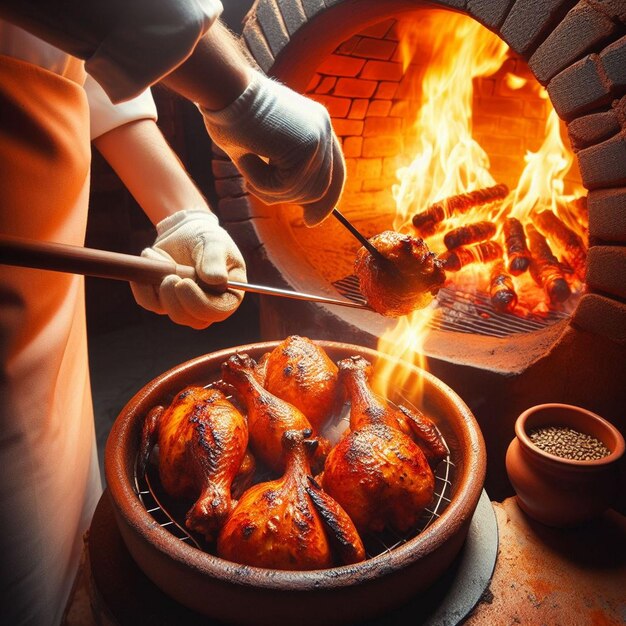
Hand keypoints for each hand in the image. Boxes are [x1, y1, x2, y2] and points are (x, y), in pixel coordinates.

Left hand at [130, 209, 246, 328]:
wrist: (185, 231)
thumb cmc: (206, 236)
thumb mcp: (214, 242)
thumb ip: (215, 259)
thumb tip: (218, 280)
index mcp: (228, 294)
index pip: (218, 311)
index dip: (199, 303)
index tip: (184, 283)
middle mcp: (208, 305)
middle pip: (192, 319)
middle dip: (176, 300)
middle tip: (169, 277)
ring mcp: (185, 304)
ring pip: (169, 311)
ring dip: (159, 287)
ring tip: (157, 258)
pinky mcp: (164, 300)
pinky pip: (149, 302)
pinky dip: (143, 285)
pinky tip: (149, 262)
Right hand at [201, 69, 344, 225]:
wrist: (221, 87)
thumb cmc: (231, 113)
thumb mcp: (263, 146)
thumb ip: (283, 168)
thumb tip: (295, 201)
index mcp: (318, 125)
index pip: (334, 171)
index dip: (325, 200)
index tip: (311, 220)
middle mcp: (324, 129)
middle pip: (321, 188)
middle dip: (288, 198)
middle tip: (254, 188)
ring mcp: (318, 137)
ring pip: (302, 192)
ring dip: (269, 190)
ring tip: (246, 167)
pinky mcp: (305, 147)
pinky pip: (285, 187)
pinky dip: (261, 183)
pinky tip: (246, 160)